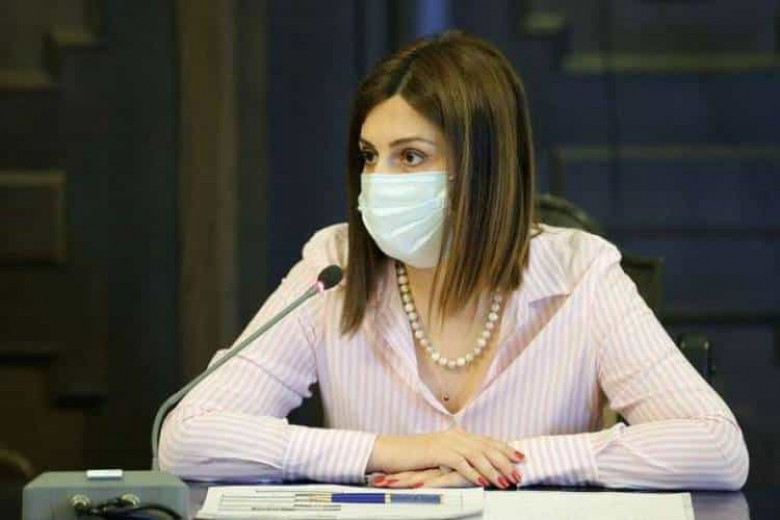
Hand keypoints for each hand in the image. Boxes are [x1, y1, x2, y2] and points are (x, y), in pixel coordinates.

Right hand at [366, 427, 522, 488]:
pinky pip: (460, 462)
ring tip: (505, 481)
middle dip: (505, 461)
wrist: (390, 451)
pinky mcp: (437, 451)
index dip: (505, 448)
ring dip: (493, 469)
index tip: (520, 457)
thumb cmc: (413, 456)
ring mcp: (446, 442)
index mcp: (457, 434)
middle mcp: (454, 435)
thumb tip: (475, 466)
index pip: (486, 440)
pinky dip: (474, 472)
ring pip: (477, 454)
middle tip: (517, 473)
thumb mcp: (439, 455)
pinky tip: (483, 481)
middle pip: (486, 446)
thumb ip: (458, 457)